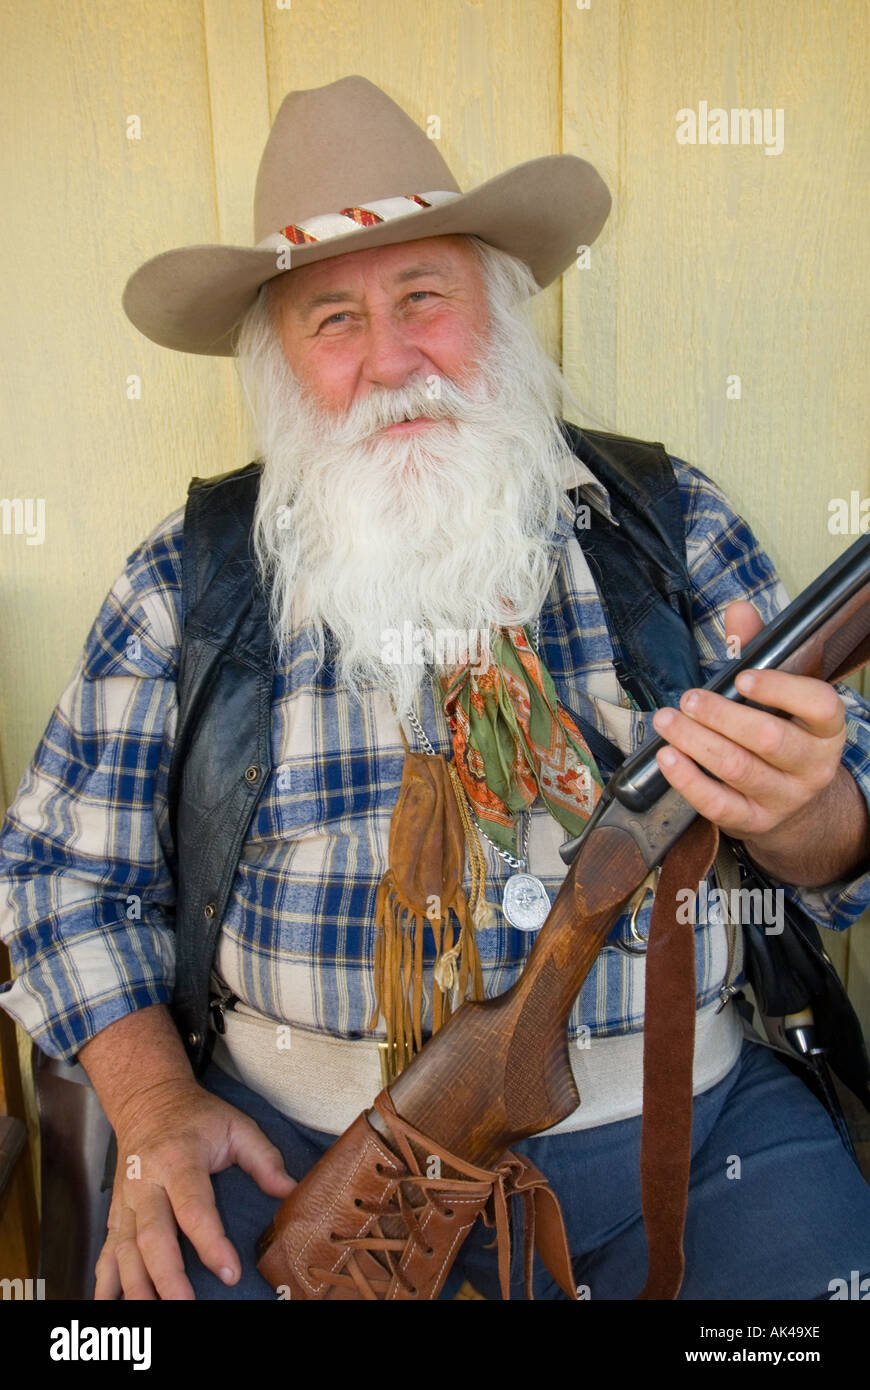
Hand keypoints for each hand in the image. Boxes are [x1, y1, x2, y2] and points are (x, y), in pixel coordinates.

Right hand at [93, 1078, 296, 1299]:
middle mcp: (146, 1182)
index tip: (230, 1273)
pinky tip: (108, 1306)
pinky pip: (107, 1251)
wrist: (147, 1099)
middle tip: (185, 1305)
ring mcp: (126, 1199)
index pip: (194, 1208)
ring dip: (136, 1287)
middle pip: (153, 1236)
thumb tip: (291, 1191)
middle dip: (167, 1276)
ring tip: (150, 1315)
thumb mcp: (236, 1125)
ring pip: (124, 1250)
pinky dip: (105, 1282)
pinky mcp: (116, 1212)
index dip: (211, 1243)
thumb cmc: (197, 1117)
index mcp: (179, 1160)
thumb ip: (264, 1159)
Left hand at [651, 600, 847, 862]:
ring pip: (739, 770)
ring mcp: (785, 797)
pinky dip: (688, 781)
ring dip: (697, 743)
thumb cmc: (779, 730)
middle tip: (688, 699)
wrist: (792, 800)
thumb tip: (738, 610)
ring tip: (666, 720)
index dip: (781, 690)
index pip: (819, 705)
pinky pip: (719, 805)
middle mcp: (813, 764)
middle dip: (723, 716)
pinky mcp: (753, 822)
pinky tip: (667, 757)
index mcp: (826, 727)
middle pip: (769, 739)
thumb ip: (758, 650)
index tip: (742, 676)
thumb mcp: (777, 692)